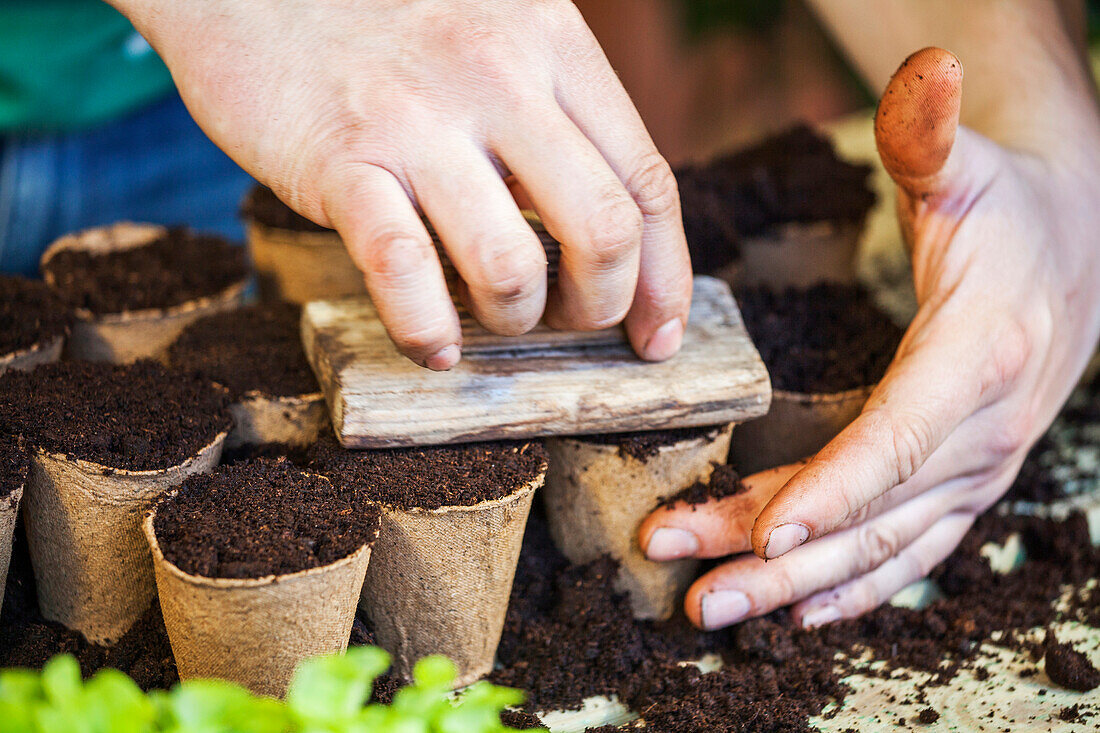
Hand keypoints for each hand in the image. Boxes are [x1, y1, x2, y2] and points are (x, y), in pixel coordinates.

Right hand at [113, 0, 691, 368]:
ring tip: (485, 314)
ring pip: (511, 266)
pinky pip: (404, 271)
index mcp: (552, 44)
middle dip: (599, 305)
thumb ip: (557, 123)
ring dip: (512, 319)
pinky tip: (430, 342)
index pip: (646, 181)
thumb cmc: (389, 35)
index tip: (655, 336)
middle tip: (566, 319)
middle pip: (602, 230)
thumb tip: (614, 241)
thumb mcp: (498, 43)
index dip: (663, 277)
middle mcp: (497, 76)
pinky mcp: (339, 159)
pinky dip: (425, 328)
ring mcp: (417, 118)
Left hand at [639, 47, 1099, 629]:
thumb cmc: (1010, 208)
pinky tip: (797, 611)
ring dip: (795, 588)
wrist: (1077, 248)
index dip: (834, 490)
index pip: (898, 440)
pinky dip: (852, 587)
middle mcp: (980, 434)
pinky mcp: (962, 481)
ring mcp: (974, 469)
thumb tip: (926, 67)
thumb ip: (934, 132)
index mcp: (977, 361)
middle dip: (779, 559)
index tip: (767, 531)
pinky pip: (908, 550)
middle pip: (871, 513)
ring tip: (715, 608)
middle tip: (696, 594)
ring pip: (880, 548)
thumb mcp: (968, 165)